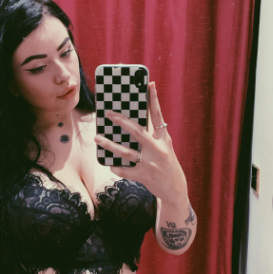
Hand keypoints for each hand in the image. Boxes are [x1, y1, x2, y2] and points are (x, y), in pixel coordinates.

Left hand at [94, 81, 187, 202]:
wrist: (175, 189)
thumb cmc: (166, 164)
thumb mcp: (164, 147)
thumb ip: (152, 136)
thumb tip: (133, 123)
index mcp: (164, 139)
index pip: (158, 116)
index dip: (154, 100)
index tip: (149, 84)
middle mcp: (158, 149)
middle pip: (137, 131)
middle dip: (122, 121)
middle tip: (108, 113)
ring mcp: (150, 163)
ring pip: (126, 152)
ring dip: (109, 144)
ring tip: (97, 138)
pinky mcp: (144, 175)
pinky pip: (124, 170)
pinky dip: (115, 167)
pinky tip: (110, 164)